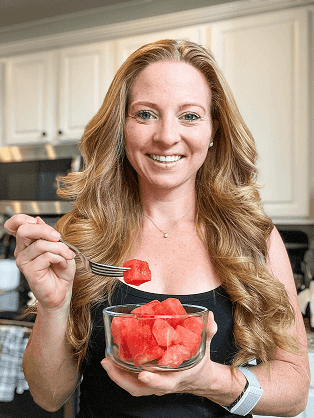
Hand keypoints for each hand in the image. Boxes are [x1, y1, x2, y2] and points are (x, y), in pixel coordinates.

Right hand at [4, 214, 75, 311]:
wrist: (63, 289)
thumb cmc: (61, 269)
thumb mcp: (59, 246)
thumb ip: (48, 234)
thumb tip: (38, 220)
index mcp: (28, 242)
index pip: (15, 225)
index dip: (22, 218)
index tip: (36, 221)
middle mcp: (23, 250)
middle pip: (24, 230)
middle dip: (45, 230)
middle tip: (58, 237)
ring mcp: (24, 261)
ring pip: (40, 244)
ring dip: (60, 248)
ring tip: (67, 256)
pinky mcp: (29, 271)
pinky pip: (47, 256)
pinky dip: (60, 257)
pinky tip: (62, 263)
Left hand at [101, 311, 217, 397]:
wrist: (199, 379)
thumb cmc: (199, 364)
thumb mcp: (205, 348)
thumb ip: (207, 332)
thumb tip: (209, 317)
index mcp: (177, 378)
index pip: (165, 382)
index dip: (154, 380)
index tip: (142, 374)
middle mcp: (163, 384)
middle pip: (139, 388)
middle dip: (121, 378)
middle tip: (108, 363)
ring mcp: (154, 384)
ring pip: (132, 387)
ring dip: (117, 376)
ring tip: (105, 361)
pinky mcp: (148, 381)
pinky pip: (131, 381)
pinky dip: (120, 374)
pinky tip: (111, 360)